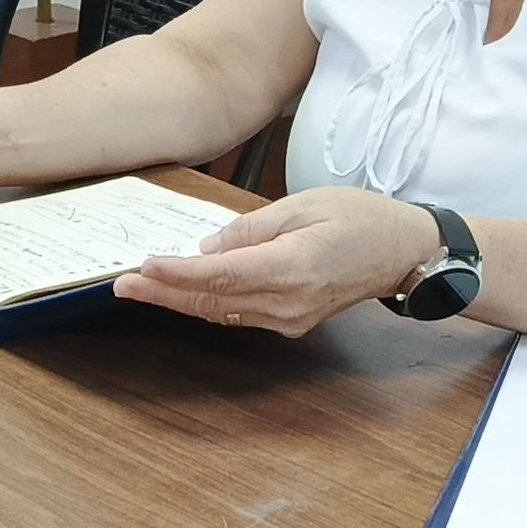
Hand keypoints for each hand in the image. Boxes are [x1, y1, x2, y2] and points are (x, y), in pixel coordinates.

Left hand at [110, 186, 439, 337]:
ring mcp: (290, 318)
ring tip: (140, 288)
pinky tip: (182, 294)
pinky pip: (239, 315)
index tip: (143, 267)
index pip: (220, 275)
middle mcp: (287, 302)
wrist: (403, 253)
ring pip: (221, 313)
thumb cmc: (362, 219)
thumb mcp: (305, 205)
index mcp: (292, 267)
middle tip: (122, 285)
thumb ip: (252, 228)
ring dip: (179, 301)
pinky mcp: (291, 323)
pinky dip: (207, 305)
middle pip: (212, 301)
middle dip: (163, 293)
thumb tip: (208, 247)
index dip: (177, 274)